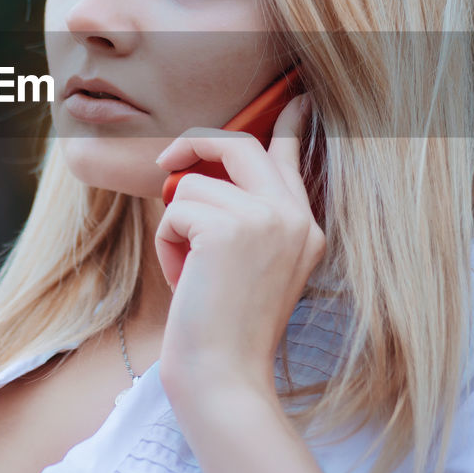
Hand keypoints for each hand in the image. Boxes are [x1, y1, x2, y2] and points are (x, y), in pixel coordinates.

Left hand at [153, 92, 325, 399]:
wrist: (223, 377)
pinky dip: (168, 243)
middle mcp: (294, 218)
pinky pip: (175, 208)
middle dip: (195, 146)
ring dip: (176, 227)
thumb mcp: (245, 266)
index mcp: (305, 228)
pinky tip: (184, 278)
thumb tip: (196, 173)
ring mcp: (267, 219)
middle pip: (239, 145)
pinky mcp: (230, 227)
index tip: (293, 95)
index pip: (293, 157)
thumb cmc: (222, 329)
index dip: (288, 122)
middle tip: (168, 162)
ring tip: (189, 271)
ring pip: (193, 185)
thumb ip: (241, 217)